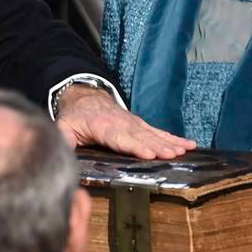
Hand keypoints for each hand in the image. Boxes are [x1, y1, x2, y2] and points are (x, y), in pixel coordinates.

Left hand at [55, 85, 195, 158]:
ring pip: (153, 133)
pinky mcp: (141, 124)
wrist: (85, 96)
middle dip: (157, 146)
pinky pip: (159, 131)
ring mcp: (133, 123)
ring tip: (184, 150)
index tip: (148, 154)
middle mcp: (121, 123)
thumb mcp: (64, 126)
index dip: (134, 146)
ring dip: (169, 142)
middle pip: (141, 136)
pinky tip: (189, 145)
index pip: (119, 138)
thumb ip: (65, 140)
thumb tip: (62, 153)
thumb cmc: (75, 116)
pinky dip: (174, 138)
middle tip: (172, 155)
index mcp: (102, 126)